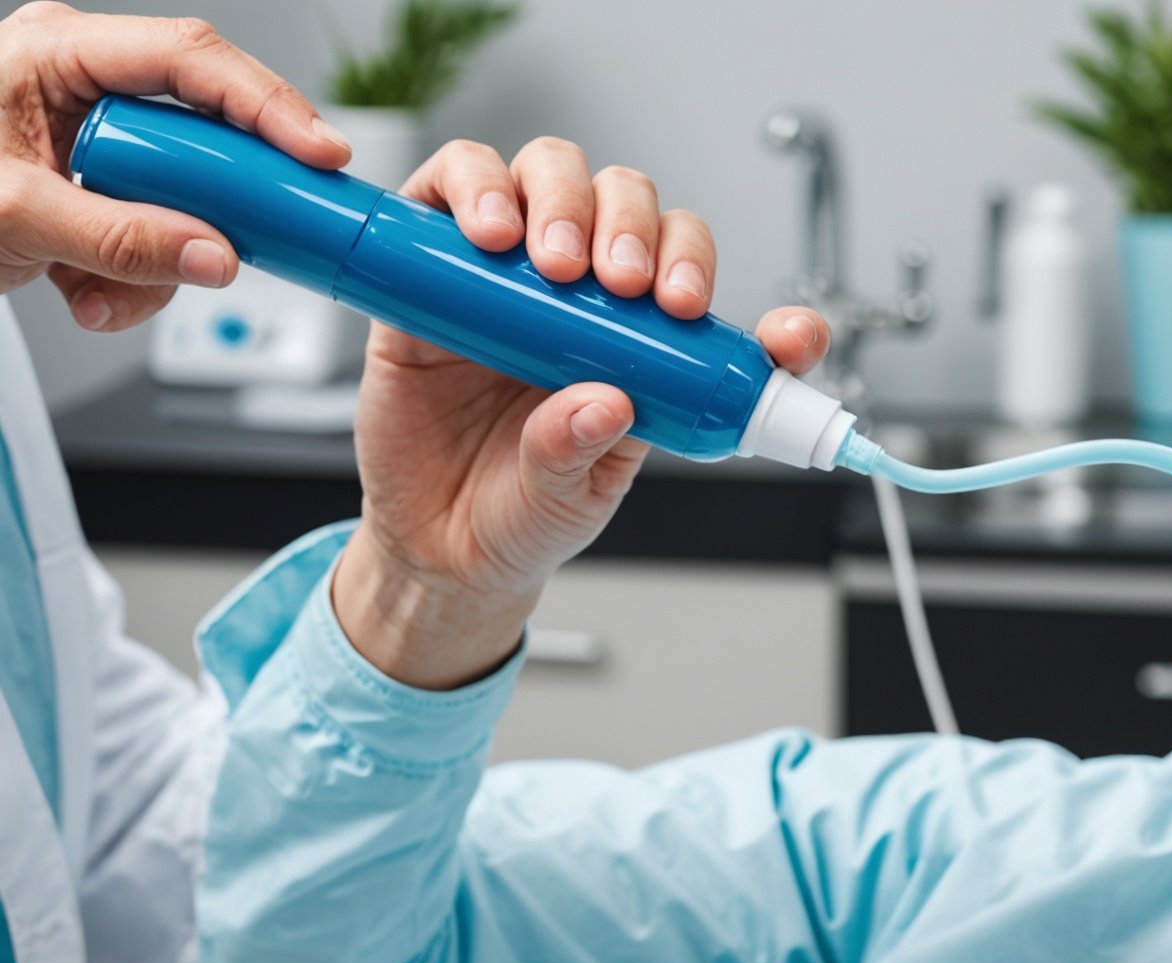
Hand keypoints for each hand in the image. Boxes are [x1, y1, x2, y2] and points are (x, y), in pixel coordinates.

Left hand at [0, 2, 350, 329]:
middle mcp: (84, 84)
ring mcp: (95, 138)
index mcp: (57, 52)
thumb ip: (120, 238)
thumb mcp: (12, 218)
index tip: (318, 153)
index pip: (190, 60)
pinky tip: (84, 291)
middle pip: (203, 131)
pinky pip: (155, 229)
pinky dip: (131, 276)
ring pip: (186, 195)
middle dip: (210, 205)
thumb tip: (215, 255)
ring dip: (159, 259)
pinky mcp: (99, 188)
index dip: (266, 104)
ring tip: (101, 291)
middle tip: (244, 240)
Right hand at [334, 135, 832, 689]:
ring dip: (562, 199)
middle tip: (620, 282)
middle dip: (633, 224)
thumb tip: (604, 403)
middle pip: (626, 197)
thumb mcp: (571, 500)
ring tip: (553, 264)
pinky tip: (486, 234)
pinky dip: (472, 186)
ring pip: (552, 170)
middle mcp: (580, 290)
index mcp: (639, 339)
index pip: (687, 264)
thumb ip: (587, 455)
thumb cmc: (522, 513)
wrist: (432, 543)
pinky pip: (448, 186)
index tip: (688, 303)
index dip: (702, 266)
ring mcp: (506, 269)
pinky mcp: (429, 264)